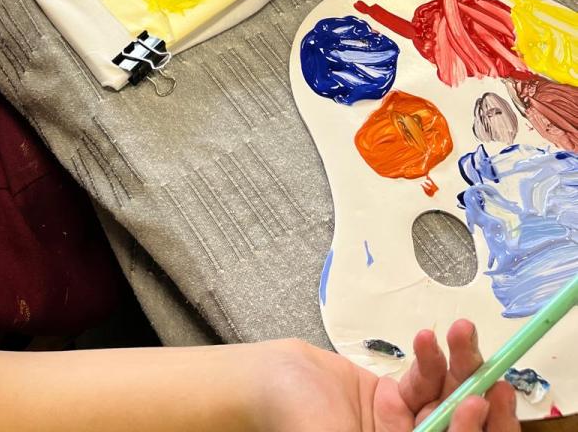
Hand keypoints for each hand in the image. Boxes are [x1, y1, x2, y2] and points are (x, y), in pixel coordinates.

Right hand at [257, 321, 516, 431]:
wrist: (267, 380)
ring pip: (446, 400)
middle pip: (457, 429)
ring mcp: (404, 429)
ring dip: (457, 367)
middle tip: (487, 368)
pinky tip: (427, 339)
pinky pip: (423, 381)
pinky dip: (430, 359)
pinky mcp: (394, 399)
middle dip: (473, 396)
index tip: (481, 403)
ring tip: (460, 331)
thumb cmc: (293, 419)